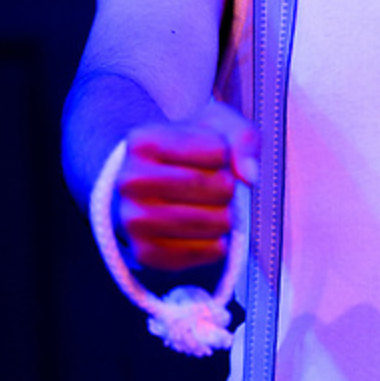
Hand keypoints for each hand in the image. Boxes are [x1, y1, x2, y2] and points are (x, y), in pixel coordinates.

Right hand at [116, 100, 258, 270]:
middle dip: (227, 186)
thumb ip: (242, 139)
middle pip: (207, 186)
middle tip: (220, 184)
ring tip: (216, 206)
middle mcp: (129, 180)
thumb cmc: (192, 149)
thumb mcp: (218, 126)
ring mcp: (133, 219)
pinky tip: (210, 229)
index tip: (218, 155)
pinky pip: (197, 254)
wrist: (157, 179)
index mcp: (144, 141)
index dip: (228, 154)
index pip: (216, 150)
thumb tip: (250, 176)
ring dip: (225, 216)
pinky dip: (215, 244)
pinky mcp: (145, 253)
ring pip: (205, 222)